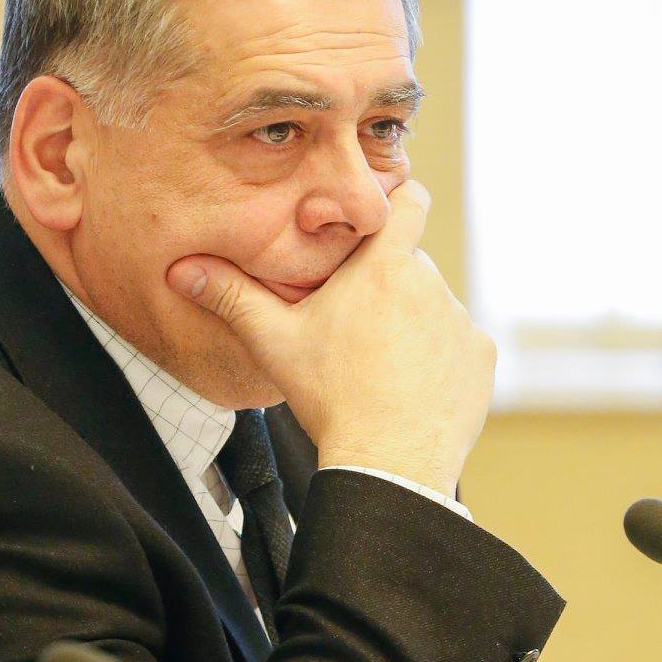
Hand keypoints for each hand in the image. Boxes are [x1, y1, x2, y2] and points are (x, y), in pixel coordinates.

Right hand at [166, 181, 494, 495]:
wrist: (388, 462)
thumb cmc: (329, 397)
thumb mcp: (274, 342)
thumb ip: (231, 297)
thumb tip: (180, 270)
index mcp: (383, 266)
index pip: (411, 198)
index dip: (397, 203)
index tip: (379, 221)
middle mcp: (432, 283)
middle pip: (412, 264)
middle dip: (389, 283)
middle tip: (356, 322)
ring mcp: (461, 321)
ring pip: (434, 307)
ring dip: (414, 323)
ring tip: (381, 365)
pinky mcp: (481, 358)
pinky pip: (459, 345)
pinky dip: (440, 359)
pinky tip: (411, 387)